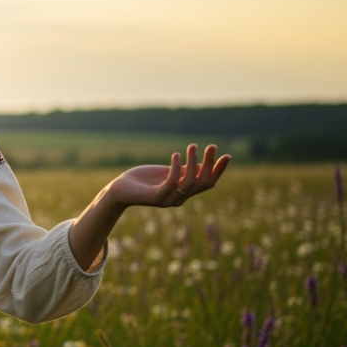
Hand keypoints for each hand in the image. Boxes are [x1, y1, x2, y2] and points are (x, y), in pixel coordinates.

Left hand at [107, 143, 230, 208]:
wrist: (120, 189)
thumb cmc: (143, 180)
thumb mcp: (167, 173)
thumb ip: (184, 171)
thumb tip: (204, 165)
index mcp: (184, 192)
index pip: (207, 183)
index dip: (218, 171)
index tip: (227, 155)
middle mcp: (179, 199)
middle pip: (202, 183)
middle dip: (210, 165)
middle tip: (211, 146)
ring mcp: (168, 199)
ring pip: (189, 183)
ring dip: (193, 163)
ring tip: (192, 146)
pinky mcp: (155, 197)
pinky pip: (171, 183)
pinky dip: (176, 168)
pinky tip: (176, 155)